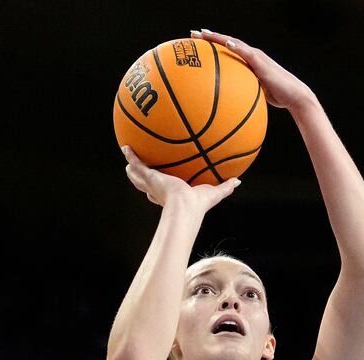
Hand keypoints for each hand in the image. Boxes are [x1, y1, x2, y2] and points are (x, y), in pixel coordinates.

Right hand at [121, 146, 239, 208]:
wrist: (184, 207)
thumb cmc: (197, 205)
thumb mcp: (214, 193)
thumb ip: (225, 187)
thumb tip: (237, 181)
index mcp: (171, 195)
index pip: (163, 190)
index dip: (160, 186)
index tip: (161, 181)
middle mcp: (159, 190)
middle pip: (146, 183)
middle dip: (141, 176)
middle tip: (138, 168)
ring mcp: (152, 184)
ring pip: (137, 175)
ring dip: (132, 167)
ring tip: (128, 156)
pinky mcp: (149, 177)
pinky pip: (137, 164)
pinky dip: (131, 156)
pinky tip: (126, 147)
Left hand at [193, 31, 316, 111]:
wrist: (295, 96)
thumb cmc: (278, 97)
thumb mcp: (257, 94)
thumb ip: (245, 93)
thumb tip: (230, 105)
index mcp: (248, 61)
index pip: (227, 50)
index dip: (212, 45)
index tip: (196, 43)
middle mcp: (251, 55)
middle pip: (227, 43)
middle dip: (209, 38)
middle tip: (192, 35)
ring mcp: (256, 57)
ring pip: (234, 43)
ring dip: (218, 38)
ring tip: (203, 34)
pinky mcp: (262, 62)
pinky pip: (247, 53)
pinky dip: (236, 47)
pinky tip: (226, 44)